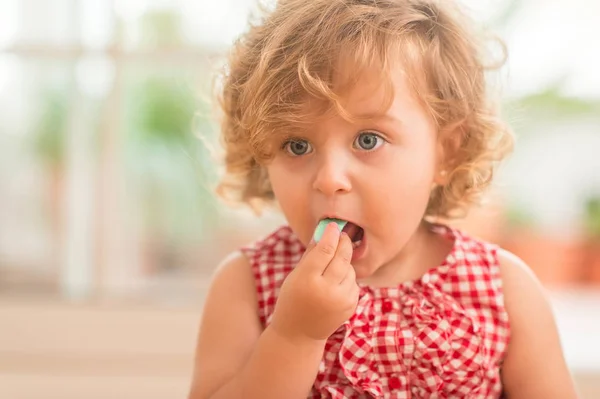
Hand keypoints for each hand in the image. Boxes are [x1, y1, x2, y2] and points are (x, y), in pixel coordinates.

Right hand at [270, 223, 359, 341]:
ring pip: (350, 270)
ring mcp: (341, 300)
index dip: (331, 235)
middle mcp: (327, 290)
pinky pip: (353, 283)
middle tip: (343, 234)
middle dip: (344, 243)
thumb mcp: (295, 276)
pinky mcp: (350, 307)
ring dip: (344, 263)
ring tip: (332, 266)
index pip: (325, 250)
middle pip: (342, 258)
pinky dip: (347, 278)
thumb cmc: (292, 299)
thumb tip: (323, 231)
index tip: (334, 225)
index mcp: (308, 280)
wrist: (298, 334)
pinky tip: (335, 282)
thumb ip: (311, 254)